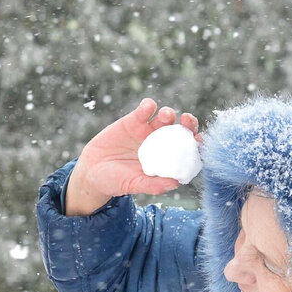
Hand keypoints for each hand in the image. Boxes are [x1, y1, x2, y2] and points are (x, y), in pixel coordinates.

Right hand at [66, 98, 199, 215]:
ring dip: (168, 114)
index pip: (187, 150)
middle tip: (187, 120)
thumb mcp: (134, 185)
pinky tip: (148, 107)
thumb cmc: (116, 182)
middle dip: (188, 123)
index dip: (196, 143)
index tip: (198, 140)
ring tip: (165, 115)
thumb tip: (175, 184)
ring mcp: (147, 131)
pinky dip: (148, 106)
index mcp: (166, 160)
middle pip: (181, 130)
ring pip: (164, 117)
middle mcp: (161, 143)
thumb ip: (153, 185)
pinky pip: (144, 110)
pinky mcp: (132, 121)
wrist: (92, 171)